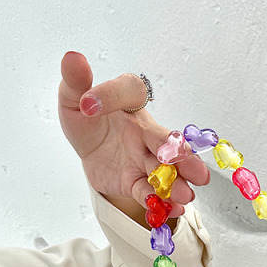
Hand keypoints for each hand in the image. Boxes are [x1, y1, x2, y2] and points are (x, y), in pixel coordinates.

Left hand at [57, 51, 209, 217]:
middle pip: (166, 140)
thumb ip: (76, 81)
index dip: (109, 94)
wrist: (90, 150)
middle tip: (193, 167)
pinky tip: (173, 209)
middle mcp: (144, 130)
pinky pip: (148, 191)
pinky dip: (160, 202)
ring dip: (177, 183)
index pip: (128, 91)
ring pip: (164, 171)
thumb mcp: (73, 99)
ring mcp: (144, 157)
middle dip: (181, 155)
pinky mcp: (136, 181)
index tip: (87, 103)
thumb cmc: (87, 119)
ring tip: (186, 195)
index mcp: (129, 101)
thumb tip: (73, 57)